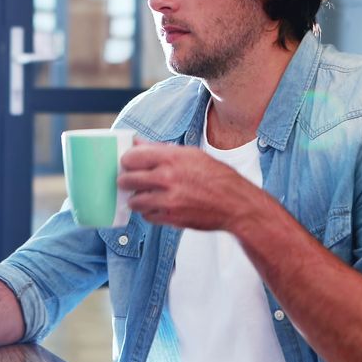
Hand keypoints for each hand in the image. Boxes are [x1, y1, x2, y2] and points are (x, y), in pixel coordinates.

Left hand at [118, 139, 264, 230]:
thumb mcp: (192, 155)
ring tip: (145, 195)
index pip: (132, 156)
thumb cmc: (217, 178)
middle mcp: (167, 178)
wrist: (235, 204)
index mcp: (172, 158)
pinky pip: (147, 216)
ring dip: (136, 198)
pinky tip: (158, 206)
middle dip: (126, 180)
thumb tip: (138, 143)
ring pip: (134, 201)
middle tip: (129, 180)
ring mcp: (167, 200)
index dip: (127, 160)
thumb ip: (161, 149)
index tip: (128, 163)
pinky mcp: (170, 218)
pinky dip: (149, 212)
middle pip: (128, 179)